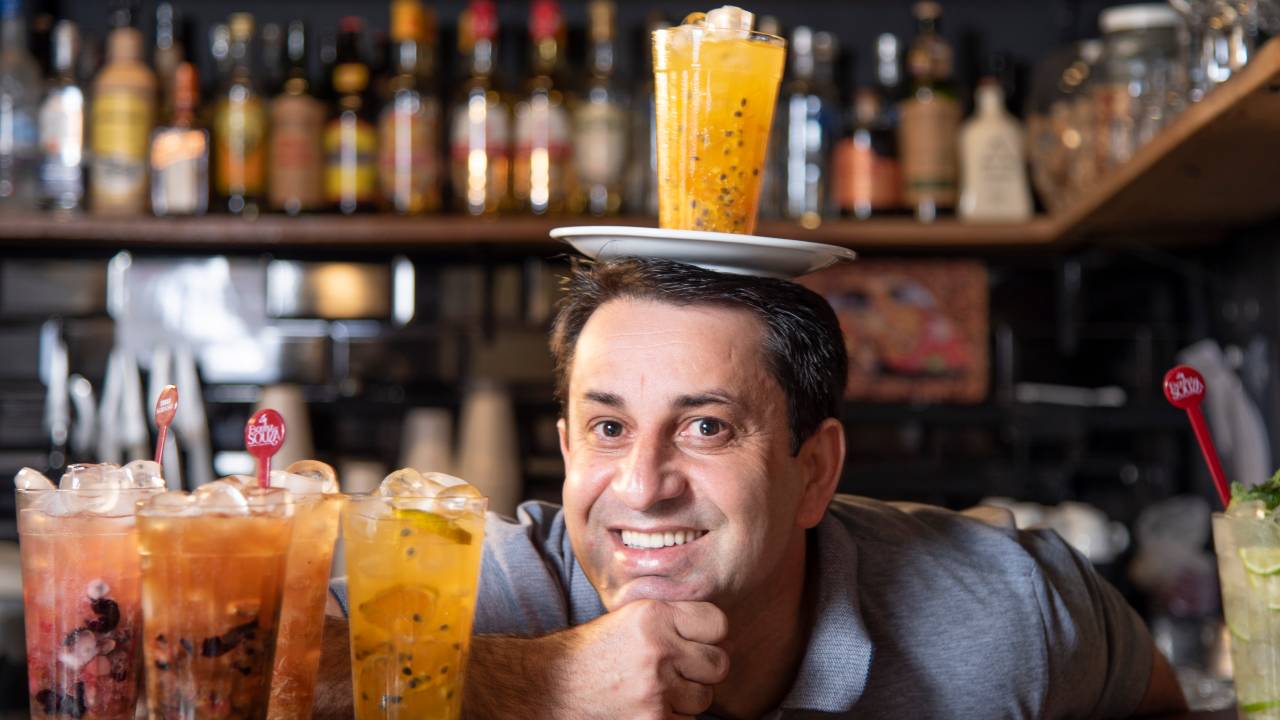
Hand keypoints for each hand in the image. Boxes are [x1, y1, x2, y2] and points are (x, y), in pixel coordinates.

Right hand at [554, 599, 729, 719]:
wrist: (549, 688)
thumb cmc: (593, 653)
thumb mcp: (629, 619)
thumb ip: (673, 621)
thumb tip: (726, 639)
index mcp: (654, 616)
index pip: (718, 623)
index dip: (709, 634)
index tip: (696, 641)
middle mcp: (658, 650)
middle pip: (719, 664)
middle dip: (703, 670)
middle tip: (679, 671)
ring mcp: (656, 690)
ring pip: (704, 698)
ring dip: (686, 698)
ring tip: (654, 689)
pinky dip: (671, 718)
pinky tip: (646, 706)